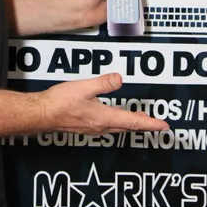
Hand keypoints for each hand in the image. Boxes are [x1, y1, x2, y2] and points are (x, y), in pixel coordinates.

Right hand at [39, 72, 168, 134]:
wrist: (42, 114)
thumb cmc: (60, 103)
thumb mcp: (84, 87)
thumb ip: (103, 83)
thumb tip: (120, 79)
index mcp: (104, 118)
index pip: (133, 122)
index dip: (150, 123)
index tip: (164, 126)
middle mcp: (101, 126)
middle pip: (128, 127)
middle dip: (143, 124)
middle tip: (156, 123)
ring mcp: (93, 128)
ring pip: (118, 127)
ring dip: (131, 124)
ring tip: (140, 120)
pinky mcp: (86, 125)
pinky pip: (108, 126)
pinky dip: (118, 122)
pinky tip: (115, 117)